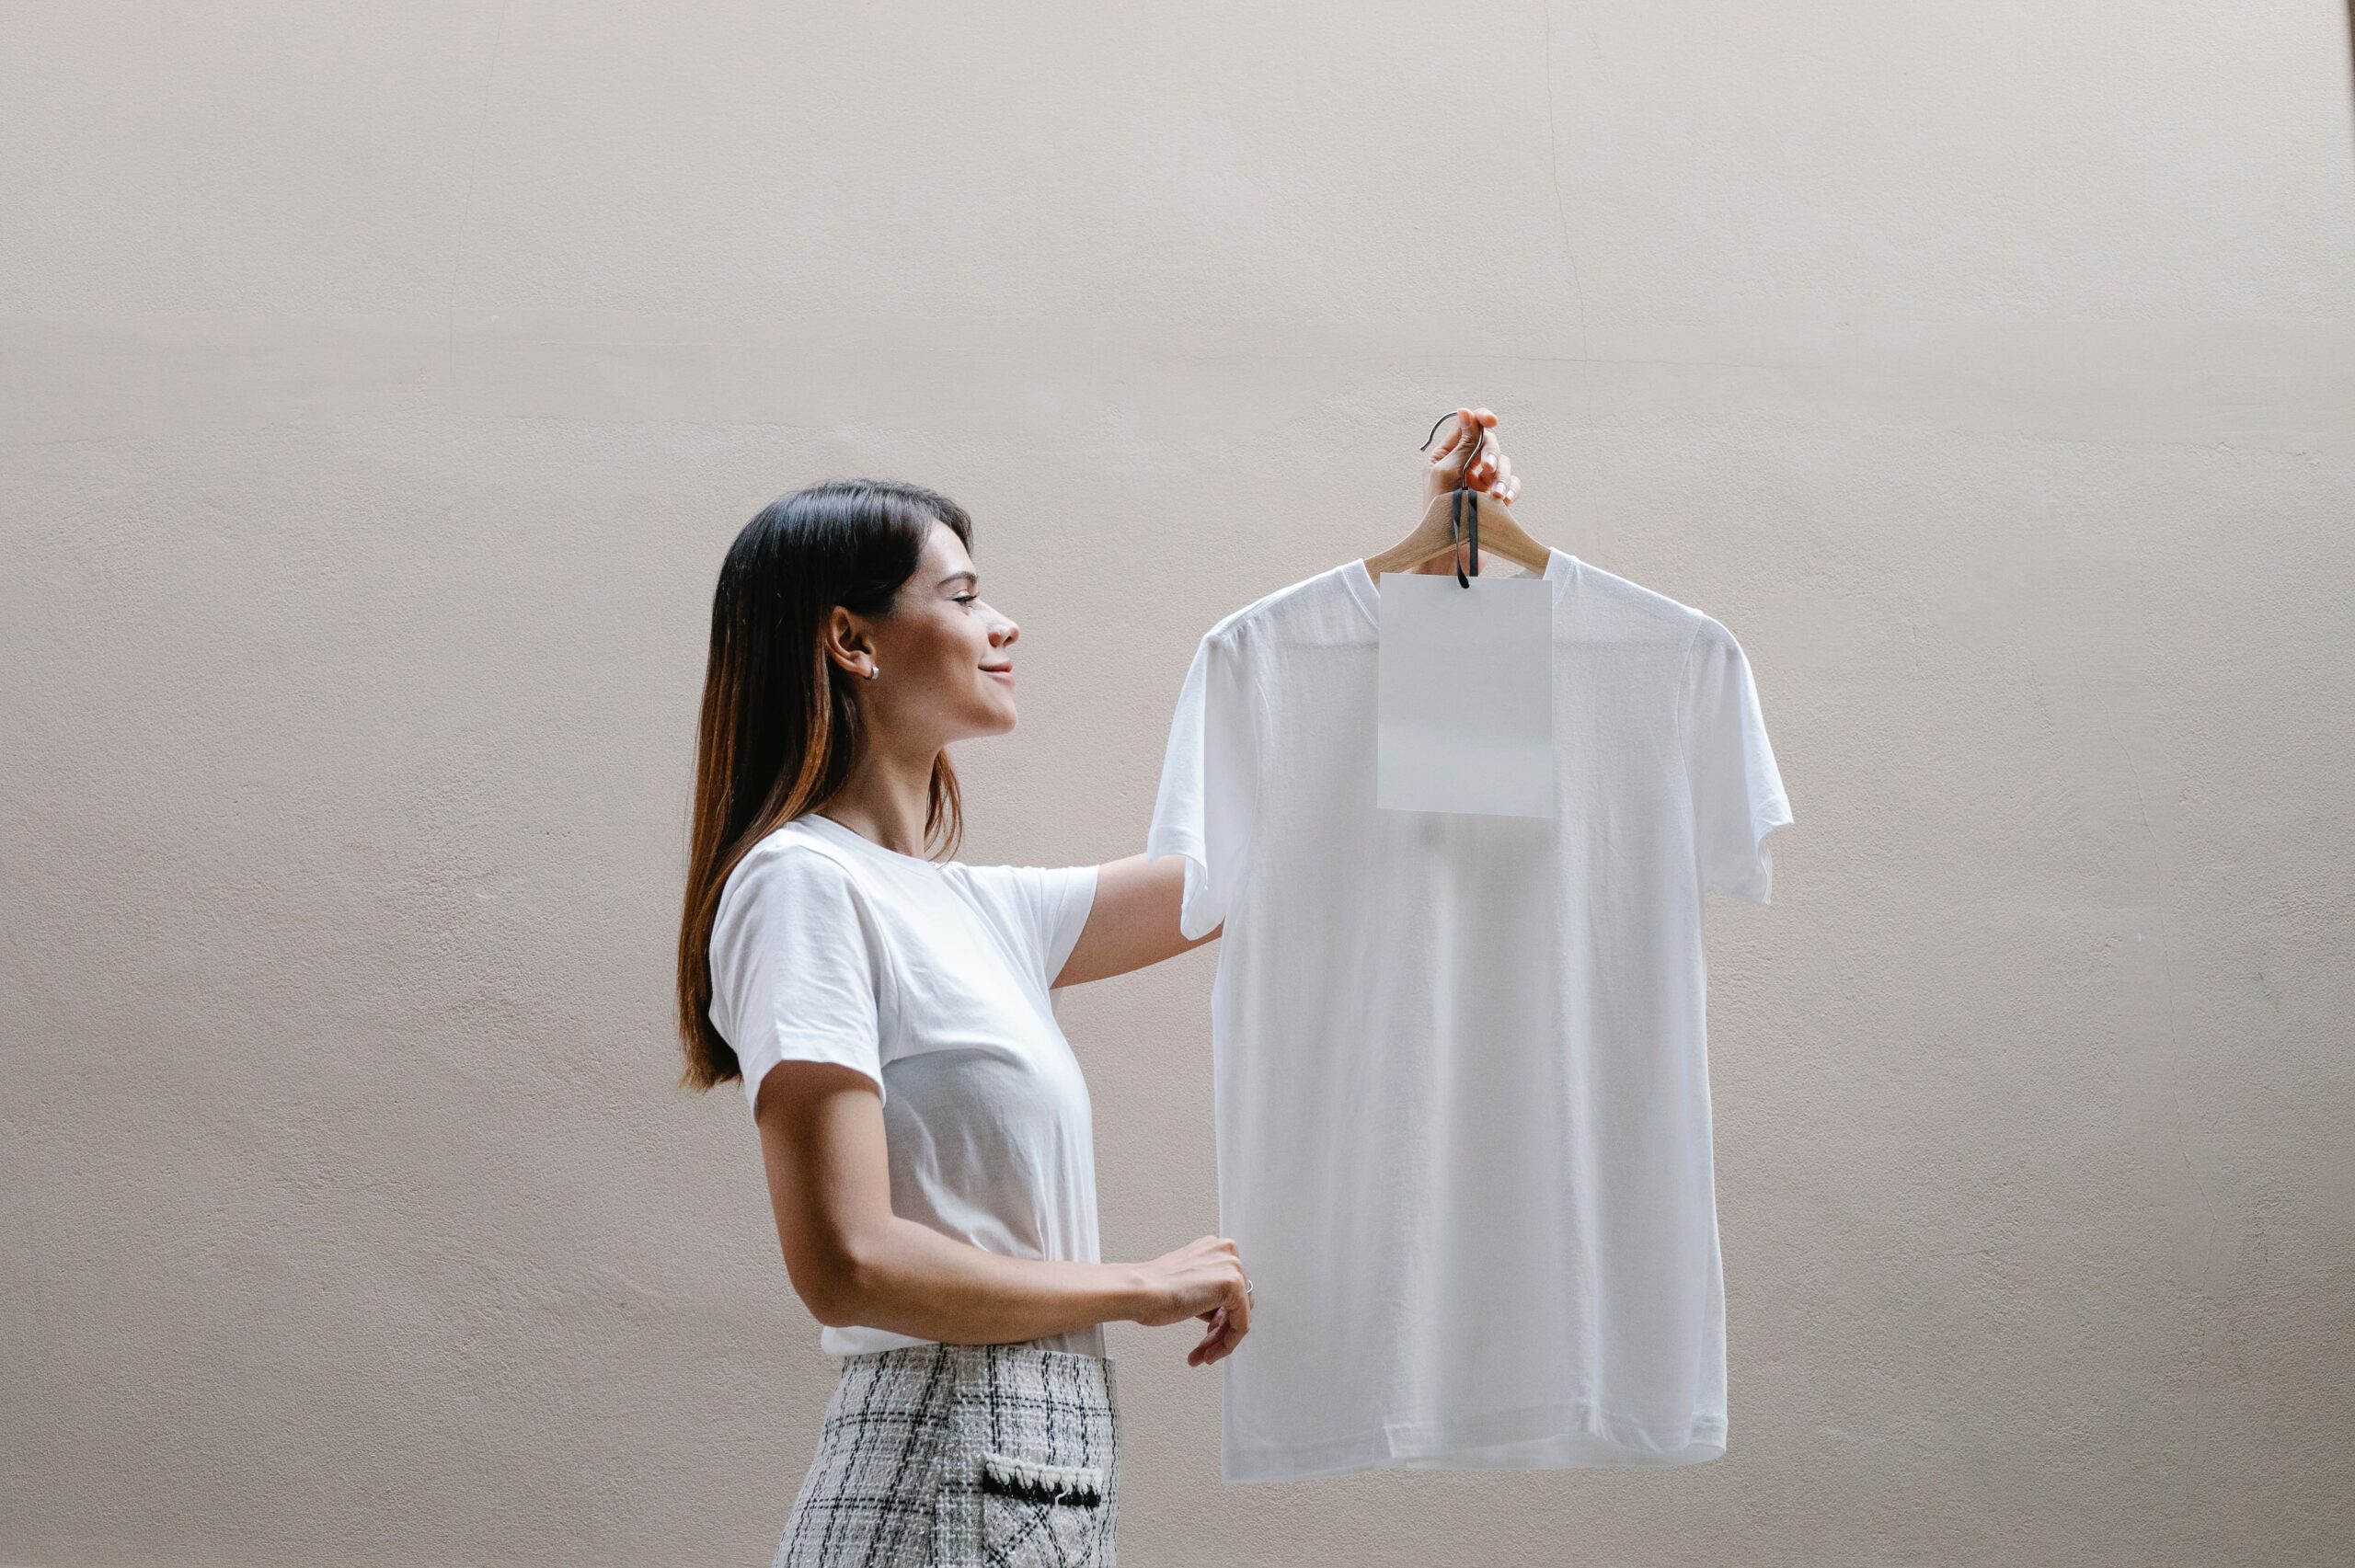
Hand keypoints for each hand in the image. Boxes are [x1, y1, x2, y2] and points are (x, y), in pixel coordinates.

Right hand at [1126, 1234, 1252, 1365]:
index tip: (1206, 1334)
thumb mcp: (1188, 1282)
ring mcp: (1231, 1266)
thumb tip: (1219, 1309)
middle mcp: (1226, 1252)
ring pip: (1239, 1316)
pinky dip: (1226, 1343)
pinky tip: (1206, 1353)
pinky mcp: (1234, 1284)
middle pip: (1236, 1303)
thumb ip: (1207, 1289)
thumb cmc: (1152, 1289)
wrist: (1140, 1292)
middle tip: (1203, 1348)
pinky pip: (1241, 1324)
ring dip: (1218, 1341)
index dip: (1217, 1317)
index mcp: (1214, 1247)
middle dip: (1218, 1331)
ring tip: (1202, 1355)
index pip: (1229, 1290)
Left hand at [1423, 406, 1520, 506]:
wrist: (1451, 552)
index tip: (1491, 421)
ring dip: (1502, 477)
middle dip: (1492, 454)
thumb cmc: (1440, 513)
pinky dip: (1511, 489)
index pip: (1466, 427)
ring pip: (1503, 463)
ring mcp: (1481, 481)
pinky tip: (1505, 501)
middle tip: (1489, 469)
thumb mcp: (1447, 472)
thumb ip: (1463, 443)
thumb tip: (1466, 412)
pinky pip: (1512, 484)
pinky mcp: (1495, 497)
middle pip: (1488, 443)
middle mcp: (1464, 465)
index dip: (1480, 419)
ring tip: (1497, 495)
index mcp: (1446, 456)